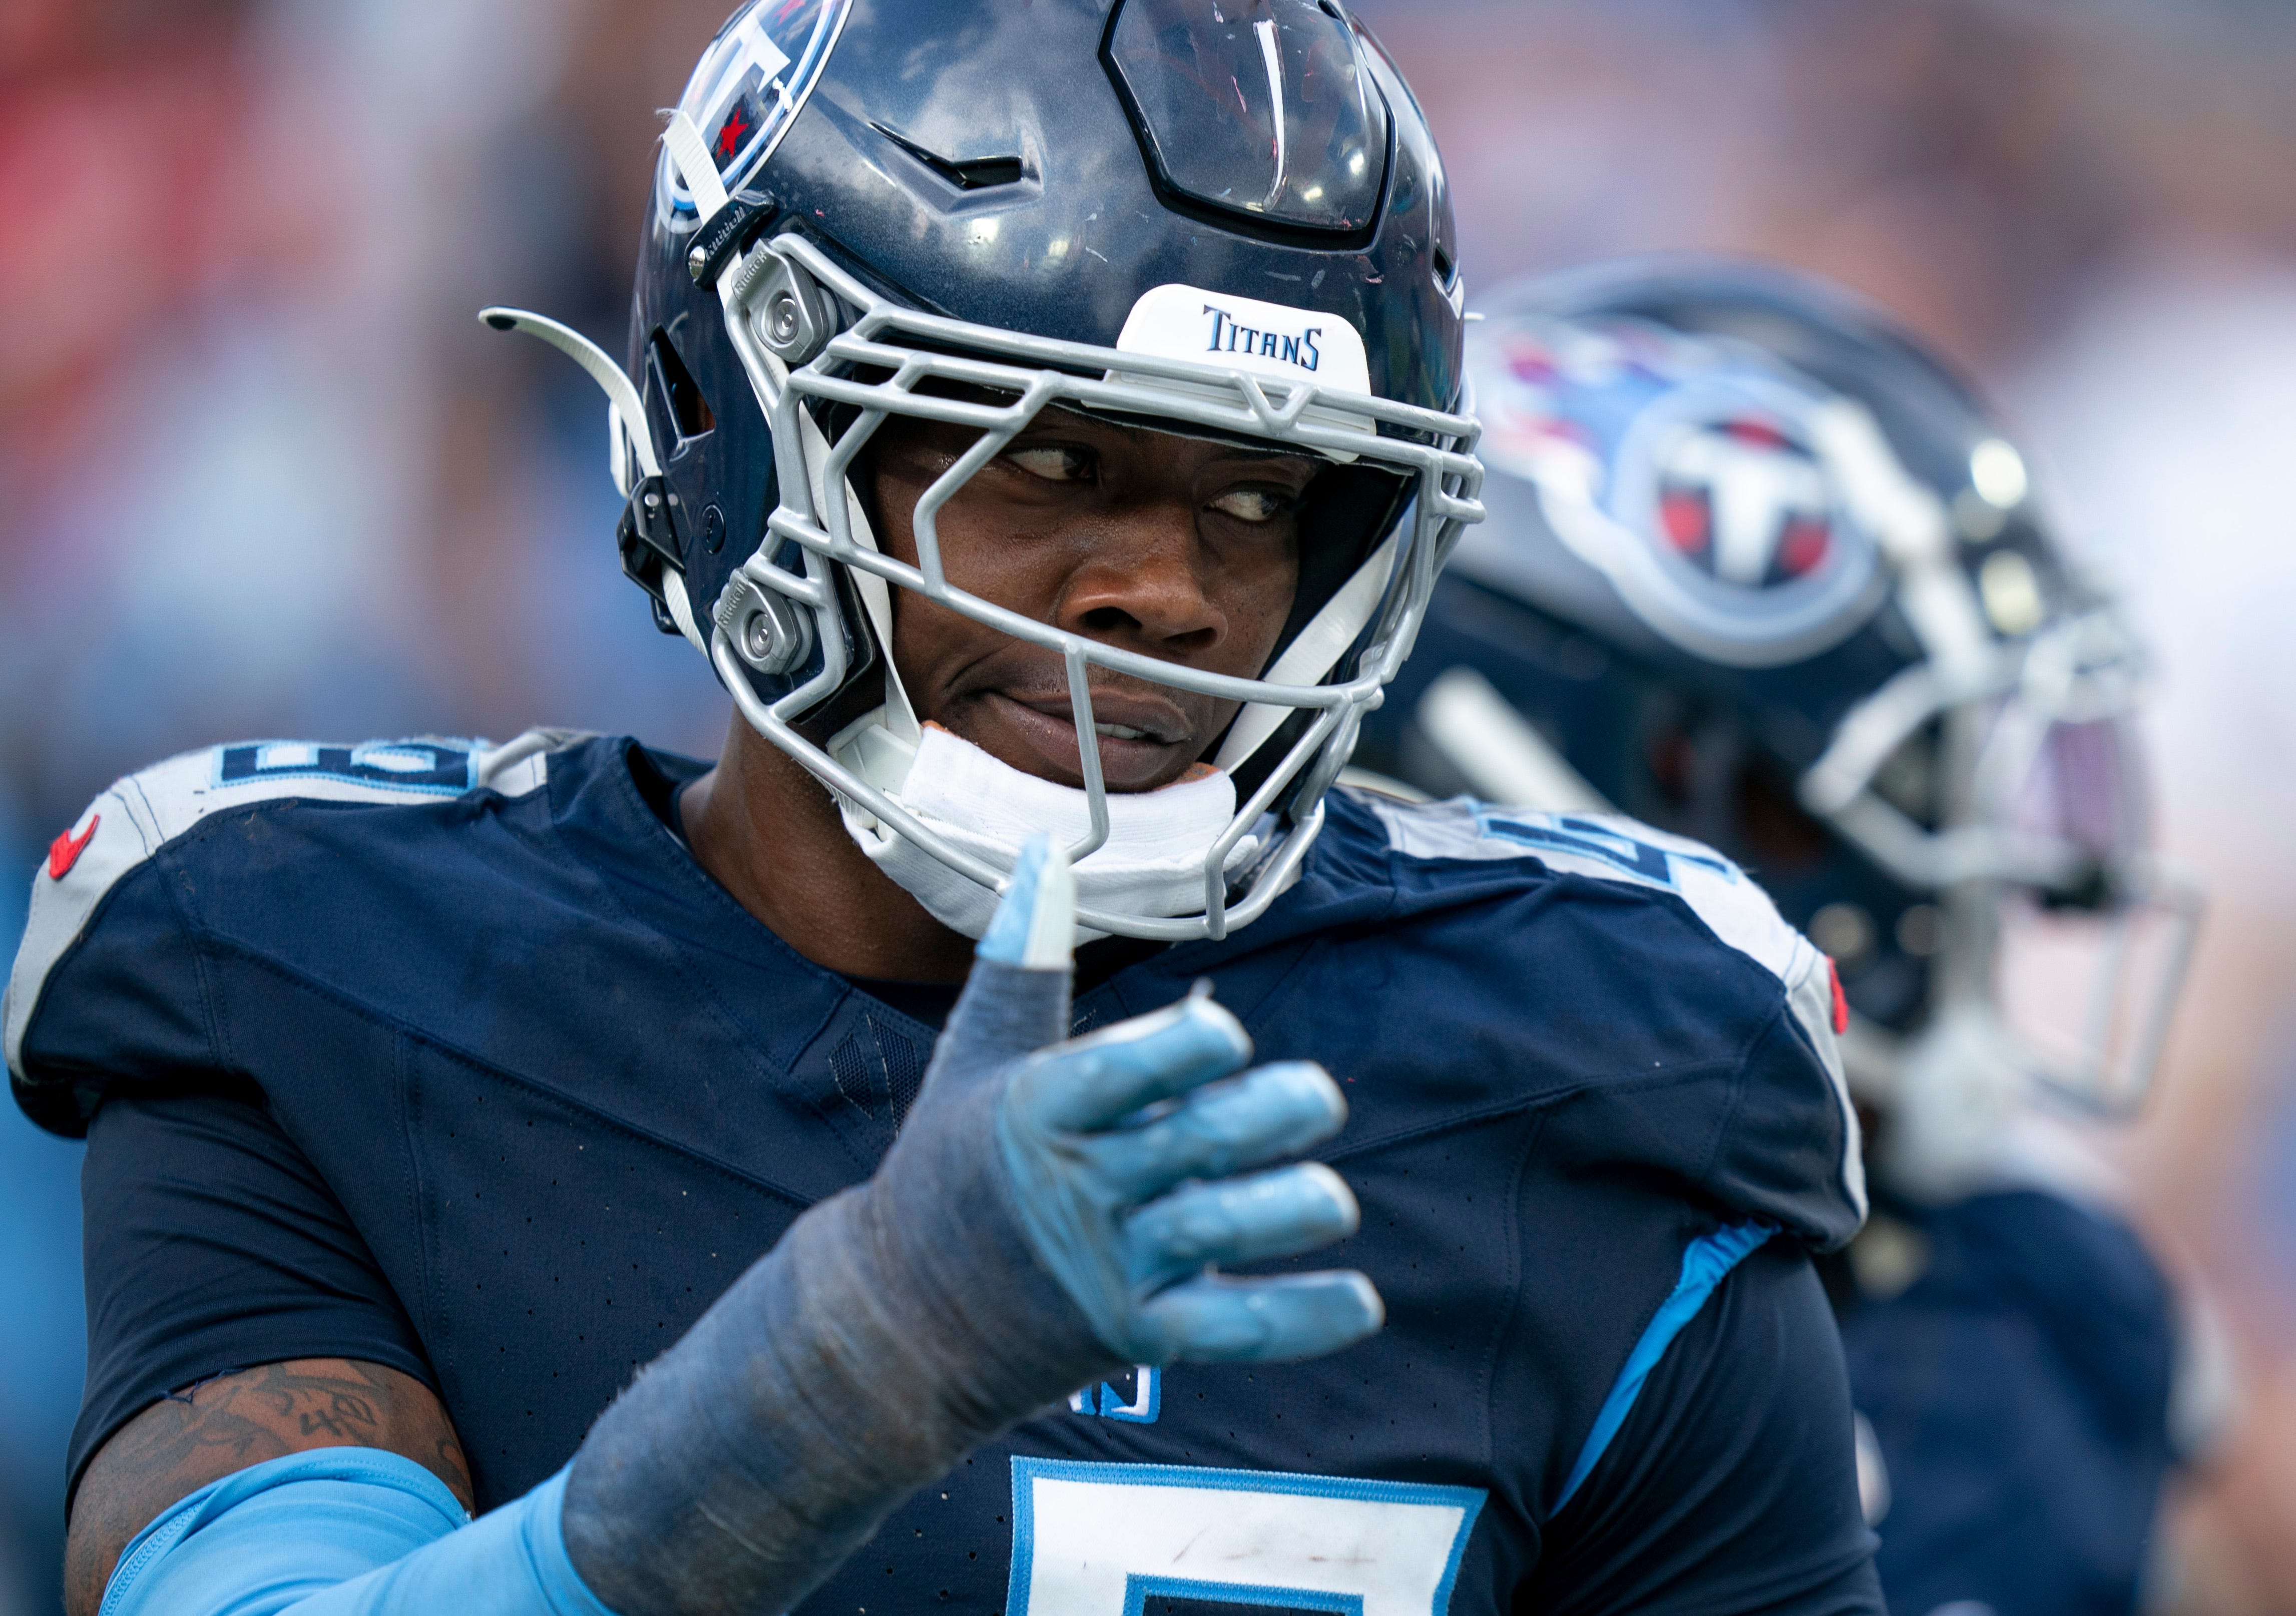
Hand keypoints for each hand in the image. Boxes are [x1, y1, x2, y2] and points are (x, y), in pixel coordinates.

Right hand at [563, 837, 1379, 1615]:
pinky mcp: (1134, 1333)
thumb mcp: (975, 1054)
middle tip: (1317, 1097)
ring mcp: (1106, 1266)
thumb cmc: (951, 1162)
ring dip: (1288, 1212)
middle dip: (1268, 1117)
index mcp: (1037, 1108)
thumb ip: (1026, 955)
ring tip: (1329, 1198)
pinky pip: (1229, 1330)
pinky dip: (1301, 1319)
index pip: (1115, 1073)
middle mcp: (1075, 1188)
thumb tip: (1043, 847)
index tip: (1227, 1030)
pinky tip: (1361, 1299)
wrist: (897, 1323)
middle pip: (1189, 1146)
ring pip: (1217, 1233)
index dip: (1182, 1050)